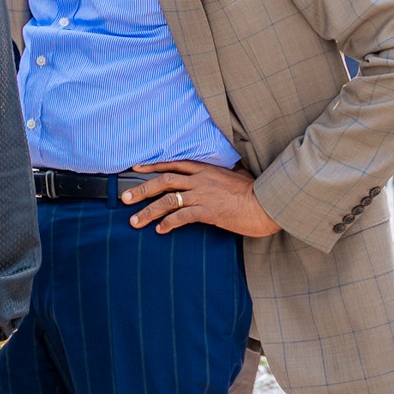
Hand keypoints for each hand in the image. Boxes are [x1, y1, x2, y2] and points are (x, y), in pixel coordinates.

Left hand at [121, 161, 281, 237]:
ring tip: (135, 221)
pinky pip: (182, 216)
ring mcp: (204, 195)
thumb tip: (214, 176)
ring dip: (149, 211)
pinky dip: (168, 223)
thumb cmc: (255, 192)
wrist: (268, 203)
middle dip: (142, 189)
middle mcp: (201, 180)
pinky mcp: (209, 211)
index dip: (153, 166)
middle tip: (125, 198)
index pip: (173, 164)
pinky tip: (160, 229)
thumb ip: (218, 176)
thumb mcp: (234, 176)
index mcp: (205, 170)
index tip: (136, 169)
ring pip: (168, 200)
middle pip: (163, 181)